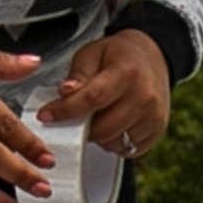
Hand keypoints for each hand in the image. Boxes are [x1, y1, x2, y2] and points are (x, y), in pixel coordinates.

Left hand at [36, 28, 174, 158]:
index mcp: (127, 73)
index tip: (46, 115)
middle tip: (73, 118)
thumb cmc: (118, 55)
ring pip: (114, 142)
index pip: (92, 98)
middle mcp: (145, 97)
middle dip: (80, 128)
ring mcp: (154, 117)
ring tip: (95, 118)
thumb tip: (65, 93)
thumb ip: (78, 74)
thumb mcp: (92, 53)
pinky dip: (113, 142)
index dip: (66, 110)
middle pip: (103, 128)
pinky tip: (111, 125)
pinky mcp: (157, 131)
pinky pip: (127, 149)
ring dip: (98, 136)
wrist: (152, 57)